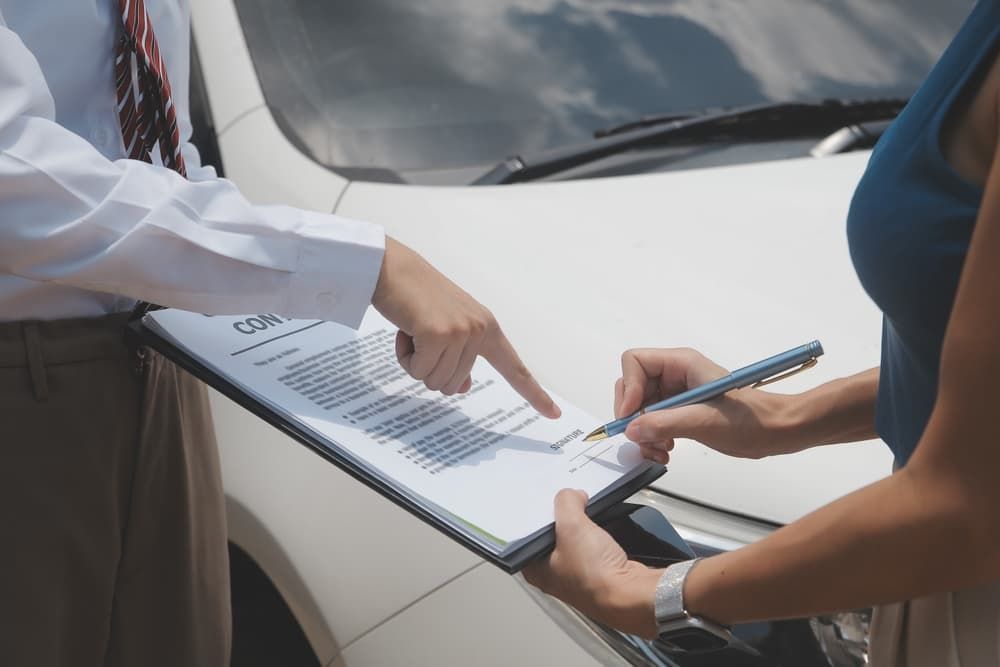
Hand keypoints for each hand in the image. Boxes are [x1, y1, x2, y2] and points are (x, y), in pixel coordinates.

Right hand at [372, 237, 559, 417]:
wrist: (393, 267)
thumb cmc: (416, 298)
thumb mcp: (446, 329)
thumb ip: (459, 359)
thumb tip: (462, 388)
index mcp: (488, 328)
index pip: (515, 368)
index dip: (534, 394)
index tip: (555, 414)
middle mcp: (480, 330)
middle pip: (453, 386)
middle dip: (429, 368)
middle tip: (421, 336)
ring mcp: (461, 332)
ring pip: (435, 381)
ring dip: (415, 362)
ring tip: (413, 331)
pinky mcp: (437, 334)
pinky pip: (418, 371)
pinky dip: (405, 357)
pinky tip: (405, 331)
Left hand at [523, 489, 660, 637]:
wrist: (629, 593)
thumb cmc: (594, 574)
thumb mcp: (571, 525)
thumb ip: (566, 502)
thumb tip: (571, 495)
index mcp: (535, 569)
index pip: (526, 533)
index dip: (536, 512)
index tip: (545, 496)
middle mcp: (553, 573)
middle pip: (550, 532)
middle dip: (560, 515)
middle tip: (568, 500)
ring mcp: (576, 573)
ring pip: (573, 537)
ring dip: (580, 523)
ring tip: (585, 508)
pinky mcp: (598, 570)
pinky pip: (591, 543)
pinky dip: (595, 533)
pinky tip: (599, 525)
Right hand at [616, 348, 796, 461]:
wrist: (775, 431)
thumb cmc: (752, 419)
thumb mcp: (706, 421)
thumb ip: (666, 423)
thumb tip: (632, 429)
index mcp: (682, 363)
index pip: (634, 362)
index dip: (628, 387)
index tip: (632, 415)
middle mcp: (675, 375)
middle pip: (631, 386)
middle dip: (633, 415)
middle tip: (644, 437)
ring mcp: (676, 394)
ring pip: (638, 408)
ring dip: (642, 432)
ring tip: (660, 449)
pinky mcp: (679, 412)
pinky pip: (651, 422)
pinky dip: (651, 438)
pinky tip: (665, 450)